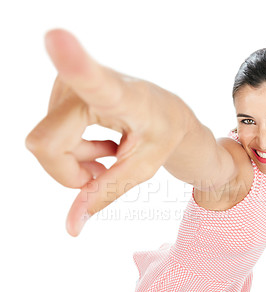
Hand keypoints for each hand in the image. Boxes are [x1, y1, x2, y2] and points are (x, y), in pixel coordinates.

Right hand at [26, 29, 186, 236]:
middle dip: (72, 173)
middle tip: (106, 170)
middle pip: (47, 145)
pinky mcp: (60, 88)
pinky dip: (74, 151)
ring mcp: (69, 82)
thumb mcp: (143, 169)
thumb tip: (70, 229)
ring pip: (46, 145)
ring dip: (79, 161)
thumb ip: (106, 193)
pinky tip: (102, 143)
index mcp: (122, 94)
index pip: (93, 77)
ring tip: (111, 152)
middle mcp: (88, 81)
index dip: (72, 62)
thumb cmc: (161, 136)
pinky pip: (48, 137)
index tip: (56, 38)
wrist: (168, 111)